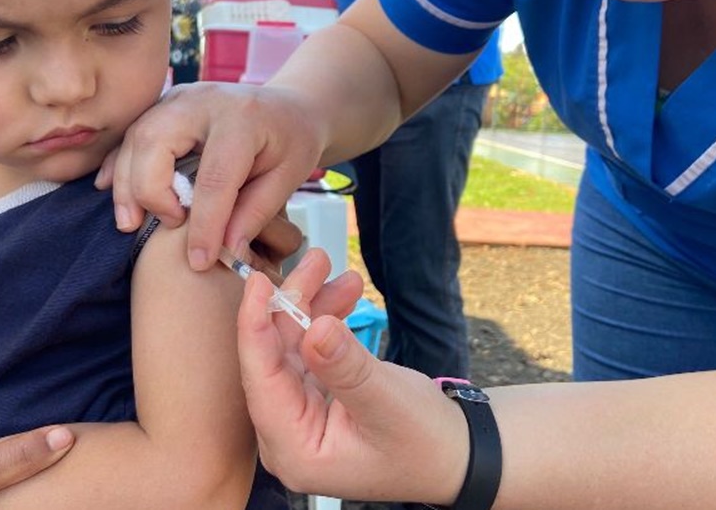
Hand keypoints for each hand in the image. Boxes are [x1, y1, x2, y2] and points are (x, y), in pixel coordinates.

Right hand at [96, 81, 324, 270]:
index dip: (204, 224)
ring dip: (127, 184)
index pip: (215, 177)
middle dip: (151, 193)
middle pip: (156, 143)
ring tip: (131, 224)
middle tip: (168, 227)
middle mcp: (202, 101)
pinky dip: (118, 163)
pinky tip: (112, 192)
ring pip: (136, 138)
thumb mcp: (289, 175)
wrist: (287, 107)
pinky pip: (130, 134)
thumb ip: (256, 211)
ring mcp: (178, 99)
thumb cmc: (291, 142)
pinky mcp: (163, 106)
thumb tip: (226, 249)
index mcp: (242, 118)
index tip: (200, 261)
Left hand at [237, 251, 469, 504]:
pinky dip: (327, 321)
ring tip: (344, 275)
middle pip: (274, 356)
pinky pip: (311, 350)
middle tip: (317, 261)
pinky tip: (346, 294)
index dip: (255, 326)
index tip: (259, 282)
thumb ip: (346, 367)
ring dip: (315, 307)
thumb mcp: (388, 402)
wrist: (460, 454)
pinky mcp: (317, 399)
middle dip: (295, 305)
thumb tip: (315, 327)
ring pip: (293, 347)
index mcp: (294, 451)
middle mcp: (288, 435)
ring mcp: (301, 416)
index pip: (260, 380)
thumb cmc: (427, 444)